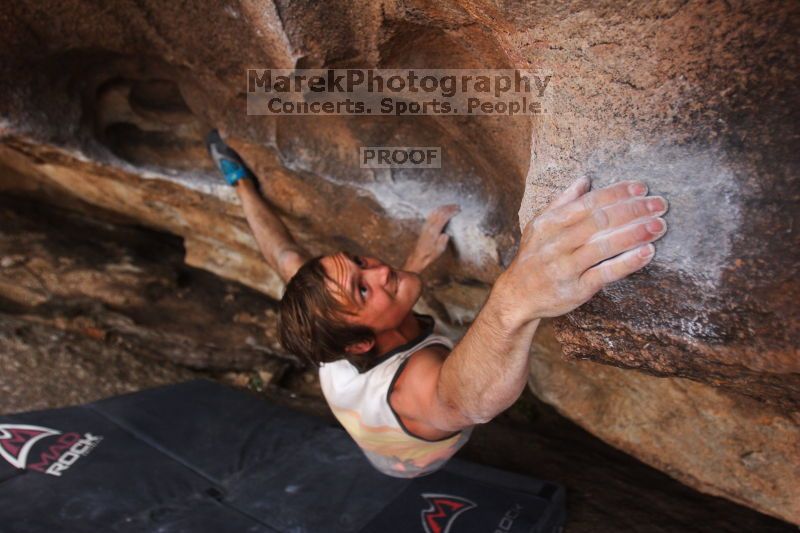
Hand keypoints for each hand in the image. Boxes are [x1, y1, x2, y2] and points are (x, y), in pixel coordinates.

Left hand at [403, 204, 460, 272]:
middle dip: (449, 207)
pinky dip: (438, 210)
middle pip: (439, 212)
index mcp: (433, 231)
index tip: (458, 210)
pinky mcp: (424, 226)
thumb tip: (446, 235)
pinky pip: (431, 214)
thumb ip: (443, 241)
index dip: (451, 212)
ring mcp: (426, 225)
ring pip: (435, 211)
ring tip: (451, 206)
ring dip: (443, 207)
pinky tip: (441, 210)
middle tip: (457, 206)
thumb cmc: (429, 254)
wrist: (418, 256)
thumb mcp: (439, 250)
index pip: (443, 217)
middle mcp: (429, 226)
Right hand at [496, 177, 667, 322]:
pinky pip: (605, 273)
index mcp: (549, 224)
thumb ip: (562, 202)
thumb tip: (585, 180)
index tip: (641, 188)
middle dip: (633, 210)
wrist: (517, 297)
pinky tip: (647, 252)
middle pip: (599, 222)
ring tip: (659, 225)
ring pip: (603, 246)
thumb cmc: (534, 257)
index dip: (617, 194)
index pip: (588, 203)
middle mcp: (556, 244)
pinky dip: (627, 262)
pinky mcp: (575, 290)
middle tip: (660, 204)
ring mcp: (565, 268)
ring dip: (634, 234)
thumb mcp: (539, 227)